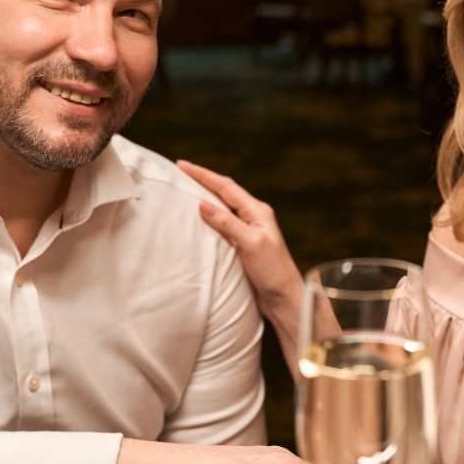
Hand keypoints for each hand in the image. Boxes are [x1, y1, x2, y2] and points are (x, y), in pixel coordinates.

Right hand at [177, 161, 305, 330]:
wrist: (283, 298)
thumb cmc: (272, 271)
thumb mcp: (250, 243)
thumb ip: (228, 223)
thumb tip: (203, 203)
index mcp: (257, 211)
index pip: (226, 187)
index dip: (203, 175)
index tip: (182, 165)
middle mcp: (253, 217)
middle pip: (223, 193)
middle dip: (202, 181)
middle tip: (180, 172)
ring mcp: (248, 231)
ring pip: (222, 208)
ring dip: (204, 198)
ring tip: (185, 190)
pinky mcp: (242, 245)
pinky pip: (221, 225)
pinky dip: (208, 218)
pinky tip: (197, 220)